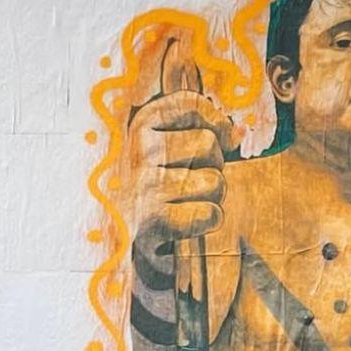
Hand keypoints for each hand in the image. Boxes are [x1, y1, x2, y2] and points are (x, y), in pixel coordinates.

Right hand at [126, 31, 238, 250]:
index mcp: (137, 125)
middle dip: (212, 168)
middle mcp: (137, 149)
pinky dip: (205, 223)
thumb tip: (239, 131)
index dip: (216, 122)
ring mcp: (143, 184)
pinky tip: (184, 226)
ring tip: (184, 206)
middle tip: (189, 186)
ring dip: (210, 198)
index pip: (190, 104)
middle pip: (209, 146)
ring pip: (214, 182)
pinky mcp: (151, 220)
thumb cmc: (146, 193)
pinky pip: (209, 213)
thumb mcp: (161, 154)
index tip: (222, 140)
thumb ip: (196, 133)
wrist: (110, 247)